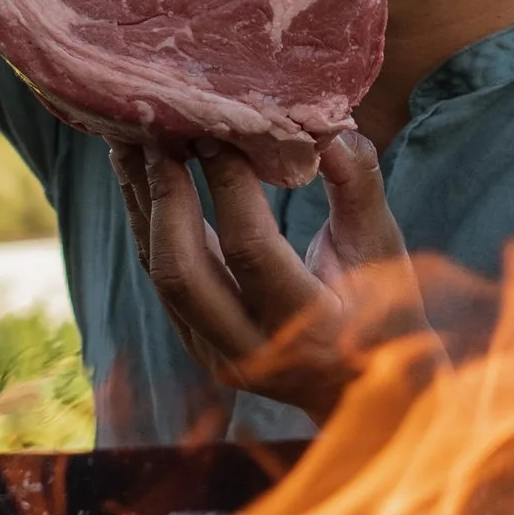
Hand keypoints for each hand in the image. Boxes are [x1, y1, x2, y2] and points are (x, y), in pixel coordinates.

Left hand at [113, 132, 434, 423]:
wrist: (361, 389)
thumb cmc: (385, 311)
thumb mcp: (383, 248)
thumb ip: (357, 185)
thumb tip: (325, 126)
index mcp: (311, 329)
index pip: (251, 249)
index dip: (228, 184)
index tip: (216, 128)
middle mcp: (254, 351)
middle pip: (183, 271)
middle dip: (164, 194)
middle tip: (155, 129)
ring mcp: (217, 355)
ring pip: (162, 275)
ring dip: (142, 204)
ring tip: (128, 140)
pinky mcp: (198, 347)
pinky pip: (162, 281)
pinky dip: (149, 224)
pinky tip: (140, 178)